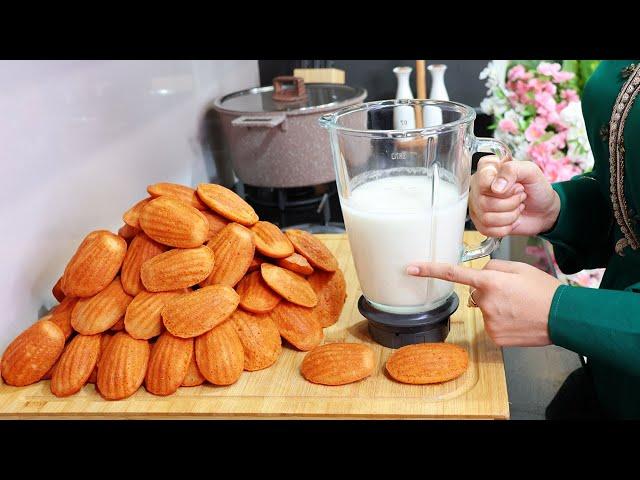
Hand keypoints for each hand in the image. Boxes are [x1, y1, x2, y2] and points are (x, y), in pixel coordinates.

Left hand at [406, 260, 561, 345]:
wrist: (564, 318)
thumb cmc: (544, 291)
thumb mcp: (520, 268)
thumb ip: (494, 268)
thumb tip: (480, 274)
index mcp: (490, 281)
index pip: (453, 274)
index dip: (429, 270)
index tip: (411, 268)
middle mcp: (485, 302)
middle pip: (475, 292)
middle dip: (488, 290)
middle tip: (513, 293)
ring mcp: (488, 321)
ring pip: (484, 308)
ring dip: (496, 306)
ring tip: (519, 307)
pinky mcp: (494, 336)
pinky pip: (490, 323)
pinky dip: (501, 321)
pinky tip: (517, 319)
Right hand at [470, 155, 560, 236]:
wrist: (544, 210)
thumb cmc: (536, 188)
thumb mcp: (530, 171)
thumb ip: (511, 170)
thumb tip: (495, 188)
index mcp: (486, 169)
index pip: (482, 179)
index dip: (502, 186)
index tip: (517, 185)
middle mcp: (478, 188)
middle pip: (484, 202)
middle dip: (511, 203)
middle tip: (520, 196)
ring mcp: (477, 206)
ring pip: (487, 218)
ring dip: (510, 216)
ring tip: (517, 207)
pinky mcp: (482, 223)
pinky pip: (488, 230)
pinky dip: (506, 227)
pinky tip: (512, 219)